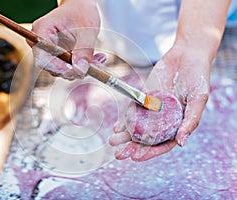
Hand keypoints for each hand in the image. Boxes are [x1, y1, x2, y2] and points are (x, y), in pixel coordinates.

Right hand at [29, 0, 99, 79]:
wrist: (81, 8)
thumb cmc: (82, 12)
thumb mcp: (87, 30)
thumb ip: (84, 50)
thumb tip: (80, 71)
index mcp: (42, 29)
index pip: (42, 57)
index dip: (58, 68)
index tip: (76, 71)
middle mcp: (40, 42)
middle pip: (51, 66)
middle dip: (74, 69)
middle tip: (95, 66)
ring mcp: (47, 51)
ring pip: (60, 70)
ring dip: (81, 69)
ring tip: (98, 59)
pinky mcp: (55, 57)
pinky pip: (67, 68)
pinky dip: (81, 66)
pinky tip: (96, 59)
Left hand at [109, 43, 209, 160]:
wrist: (186, 54)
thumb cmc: (197, 77)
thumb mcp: (199, 98)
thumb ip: (191, 120)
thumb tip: (181, 143)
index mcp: (178, 124)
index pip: (162, 144)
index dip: (150, 152)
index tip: (136, 157)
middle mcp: (164, 120)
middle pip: (147, 138)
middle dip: (132, 147)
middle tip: (119, 155)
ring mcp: (152, 109)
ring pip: (137, 127)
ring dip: (125, 136)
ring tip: (113, 142)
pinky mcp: (144, 98)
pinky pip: (132, 111)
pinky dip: (124, 120)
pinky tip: (116, 127)